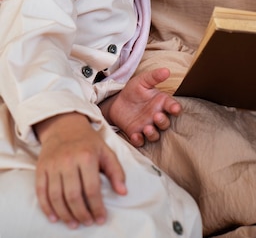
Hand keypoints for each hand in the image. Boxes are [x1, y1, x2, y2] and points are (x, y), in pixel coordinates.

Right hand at [35, 112, 125, 228]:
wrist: (64, 124)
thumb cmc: (87, 141)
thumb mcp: (105, 151)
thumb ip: (116, 171)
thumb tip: (123, 192)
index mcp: (86, 156)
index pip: (91, 189)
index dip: (97, 207)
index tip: (101, 218)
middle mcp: (68, 160)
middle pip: (73, 196)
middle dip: (81, 214)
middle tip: (88, 222)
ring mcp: (52, 165)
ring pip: (56, 197)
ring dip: (65, 214)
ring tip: (74, 223)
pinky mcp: (40, 168)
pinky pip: (41, 192)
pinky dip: (46, 208)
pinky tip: (55, 218)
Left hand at [102, 68, 181, 146]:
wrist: (116, 101)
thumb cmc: (133, 90)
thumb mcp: (142, 80)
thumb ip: (154, 76)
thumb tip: (167, 70)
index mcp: (161, 102)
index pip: (172, 106)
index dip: (175, 108)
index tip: (175, 109)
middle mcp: (156, 116)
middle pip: (165, 123)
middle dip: (163, 121)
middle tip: (157, 116)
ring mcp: (147, 126)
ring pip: (155, 135)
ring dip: (152, 133)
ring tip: (147, 127)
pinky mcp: (136, 133)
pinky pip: (140, 141)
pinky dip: (138, 140)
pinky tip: (135, 135)